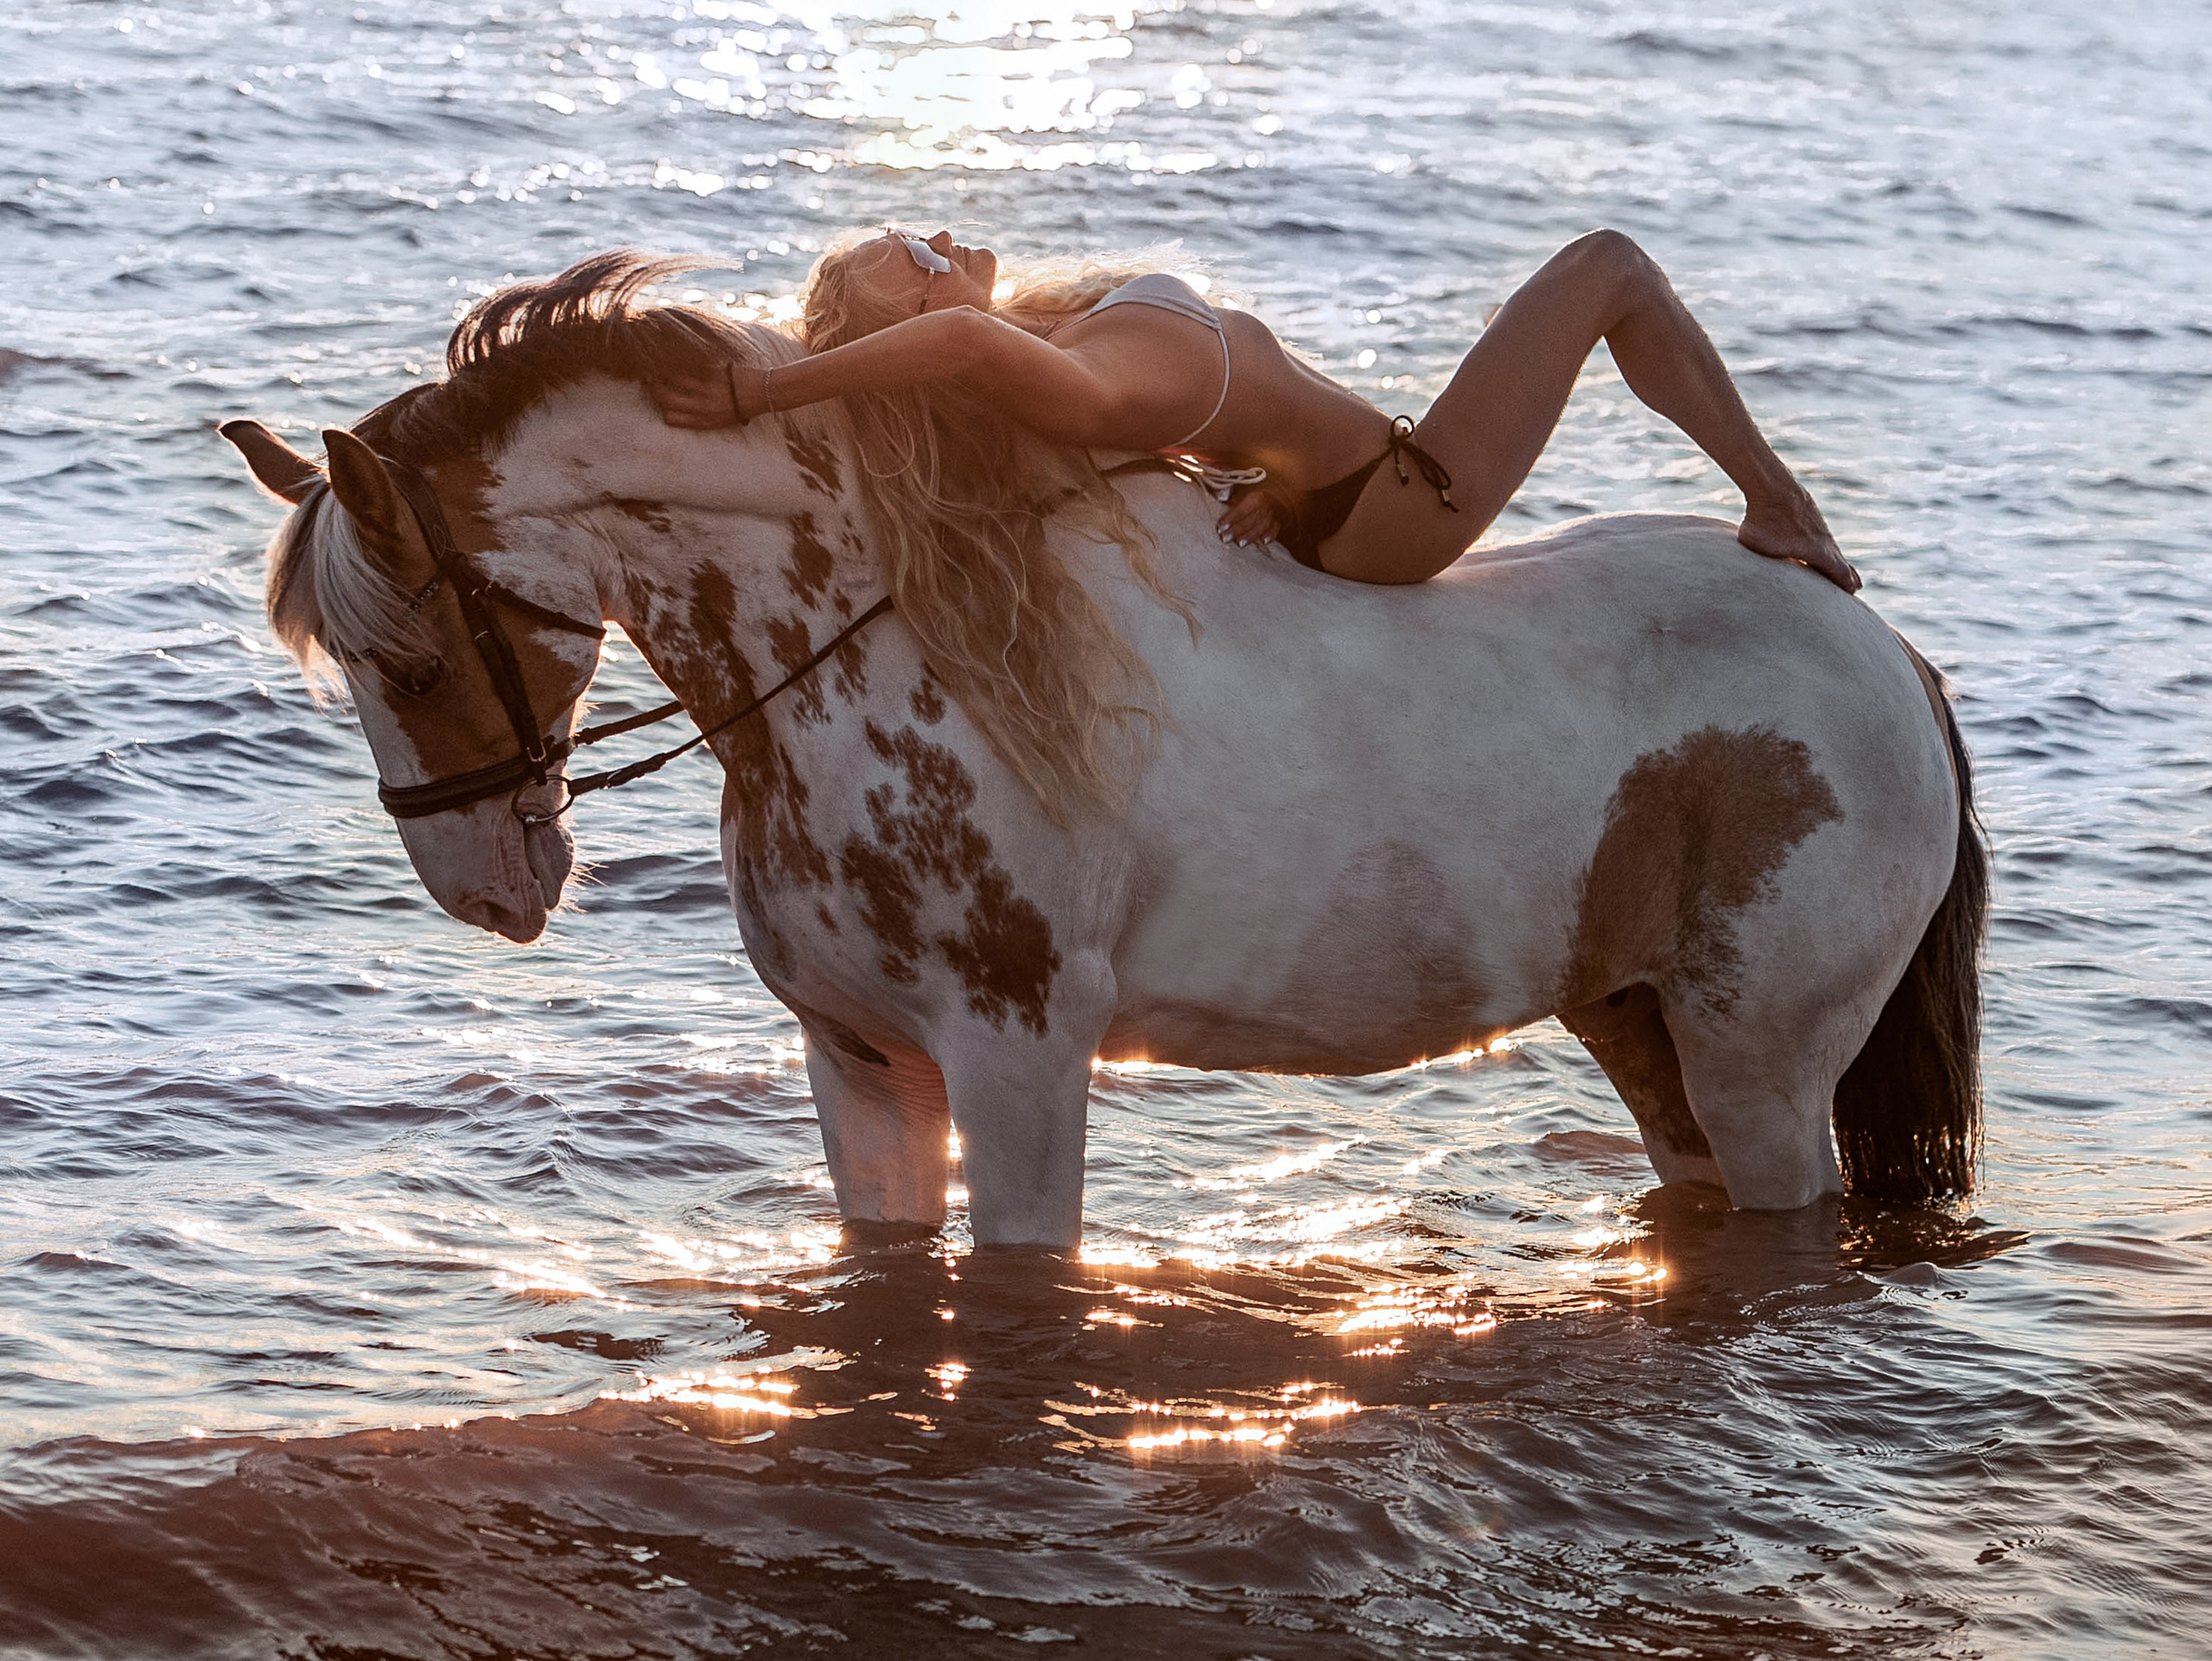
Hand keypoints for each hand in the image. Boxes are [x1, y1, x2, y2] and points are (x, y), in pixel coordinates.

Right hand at [649, 361, 769, 428]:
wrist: (765, 393)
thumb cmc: (743, 407)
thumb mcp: (722, 420)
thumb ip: (702, 415)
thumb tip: (680, 406)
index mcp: (704, 422)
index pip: (670, 419)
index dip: (660, 408)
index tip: (656, 398)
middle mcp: (703, 408)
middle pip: (666, 398)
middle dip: (652, 387)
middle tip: (647, 376)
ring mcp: (707, 389)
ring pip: (673, 378)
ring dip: (661, 369)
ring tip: (656, 361)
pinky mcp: (712, 373)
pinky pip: (688, 365)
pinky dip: (678, 359)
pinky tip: (673, 352)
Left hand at [1216, 487, 1284, 548]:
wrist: (1279, 498)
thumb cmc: (1255, 497)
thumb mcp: (1244, 493)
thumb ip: (1232, 498)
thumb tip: (1218, 502)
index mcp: (1256, 497)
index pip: (1241, 509)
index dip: (1231, 519)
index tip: (1220, 527)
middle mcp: (1266, 506)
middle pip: (1250, 520)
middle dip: (1237, 530)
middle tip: (1225, 538)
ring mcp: (1274, 516)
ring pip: (1262, 527)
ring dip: (1250, 536)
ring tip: (1239, 544)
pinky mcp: (1279, 524)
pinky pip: (1275, 531)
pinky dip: (1269, 536)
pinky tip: (1263, 542)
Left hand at [1738, 490, 1860, 592]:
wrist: (1771, 487)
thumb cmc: (1764, 522)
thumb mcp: (1760, 552)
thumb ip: (1761, 567)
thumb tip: (1752, 575)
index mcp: (1818, 553)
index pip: (1839, 573)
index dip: (1846, 584)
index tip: (1853, 593)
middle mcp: (1823, 539)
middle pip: (1839, 562)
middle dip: (1846, 575)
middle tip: (1855, 586)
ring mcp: (1817, 525)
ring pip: (1829, 546)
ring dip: (1833, 558)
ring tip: (1837, 567)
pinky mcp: (1809, 514)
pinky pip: (1818, 534)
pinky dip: (1821, 543)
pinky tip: (1815, 543)